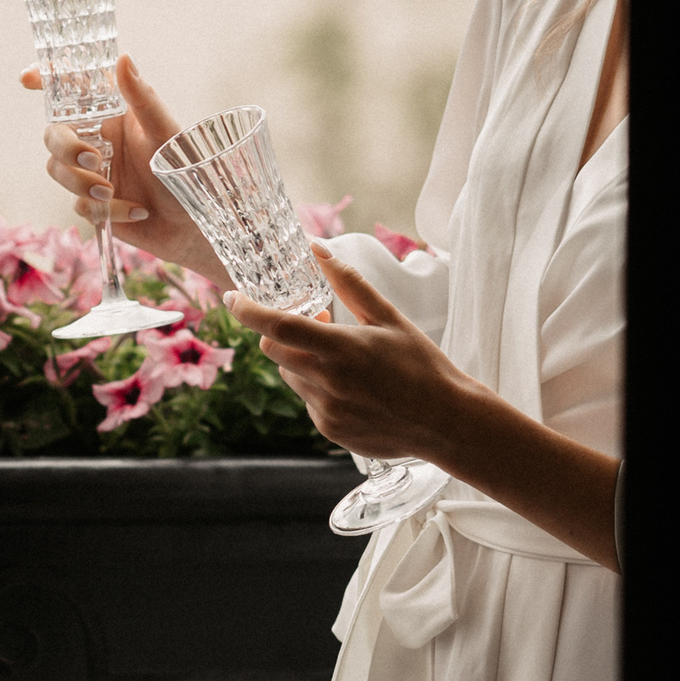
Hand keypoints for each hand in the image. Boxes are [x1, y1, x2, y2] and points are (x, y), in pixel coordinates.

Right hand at [24, 55, 228, 289]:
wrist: (193, 225)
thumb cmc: (186, 171)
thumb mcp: (167, 134)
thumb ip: (143, 99)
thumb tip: (123, 59)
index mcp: (111, 114)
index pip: (72, 90)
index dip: (46, 80)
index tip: (27, 78)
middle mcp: (96, 139)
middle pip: (53, 134)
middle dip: (65, 148)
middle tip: (93, 161)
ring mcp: (91, 172)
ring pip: (57, 170)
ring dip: (81, 183)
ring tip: (112, 193)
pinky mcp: (92, 204)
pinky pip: (79, 206)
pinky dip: (106, 211)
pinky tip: (135, 211)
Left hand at [231, 242, 474, 463]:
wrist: (447, 422)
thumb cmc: (421, 364)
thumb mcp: (388, 317)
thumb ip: (349, 283)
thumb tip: (317, 249)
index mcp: (342, 349)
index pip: (278, 326)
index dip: (248, 310)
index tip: (233, 297)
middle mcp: (328, 382)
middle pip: (274, 351)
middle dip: (281, 334)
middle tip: (316, 323)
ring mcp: (328, 411)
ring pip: (291, 377)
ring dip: (303, 362)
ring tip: (344, 360)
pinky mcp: (331, 431)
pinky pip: (309, 402)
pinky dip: (319, 388)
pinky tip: (354, 388)